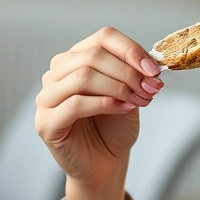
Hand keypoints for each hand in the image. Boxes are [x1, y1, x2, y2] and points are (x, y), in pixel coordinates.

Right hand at [34, 27, 163, 189]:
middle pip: (93, 55)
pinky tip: (123, 109)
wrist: (105, 162)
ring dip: (118, 87)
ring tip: (139, 100)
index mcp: (76, 58)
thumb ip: (135, 75)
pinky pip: (75, 104)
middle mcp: (56, 73)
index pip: (103, 38)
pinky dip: (105, 104)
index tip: (154, 69)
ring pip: (83, 77)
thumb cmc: (114, 127)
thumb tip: (152, 64)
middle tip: (150, 88)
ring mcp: (46, 97)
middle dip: (128, 72)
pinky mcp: (46, 122)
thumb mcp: (130, 94)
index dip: (131, 50)